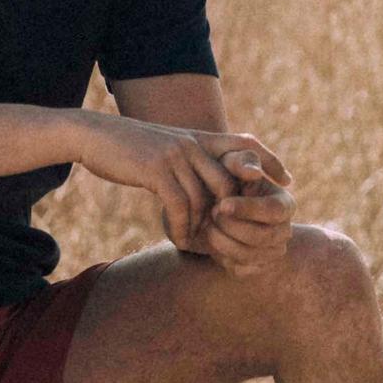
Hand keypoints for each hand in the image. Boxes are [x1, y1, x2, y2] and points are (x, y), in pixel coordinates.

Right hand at [73, 113, 289, 252]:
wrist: (93, 137)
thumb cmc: (128, 148)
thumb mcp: (164, 149)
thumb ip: (187, 162)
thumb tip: (205, 186)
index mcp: (198, 137)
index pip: (246, 143)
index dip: (269, 160)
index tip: (289, 180)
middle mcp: (192, 143)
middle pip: (228, 183)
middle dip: (231, 213)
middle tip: (226, 238)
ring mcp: (176, 154)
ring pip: (205, 199)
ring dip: (203, 227)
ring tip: (198, 245)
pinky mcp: (157, 169)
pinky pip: (180, 206)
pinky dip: (183, 227)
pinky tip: (179, 239)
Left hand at [194, 159, 294, 277]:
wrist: (216, 207)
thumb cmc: (226, 178)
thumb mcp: (232, 163)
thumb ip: (241, 161)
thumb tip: (254, 173)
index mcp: (285, 204)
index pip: (274, 211)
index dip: (248, 209)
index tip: (221, 204)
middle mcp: (284, 231)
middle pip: (262, 237)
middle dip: (232, 226)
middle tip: (211, 213)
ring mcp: (271, 252)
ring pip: (249, 255)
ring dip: (223, 241)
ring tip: (208, 225)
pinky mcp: (255, 268)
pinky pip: (239, 268)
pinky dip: (221, 256)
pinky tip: (212, 240)